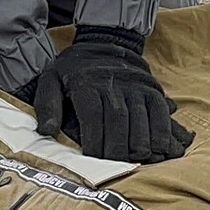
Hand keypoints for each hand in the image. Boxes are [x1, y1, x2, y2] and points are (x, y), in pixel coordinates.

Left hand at [33, 25, 193, 162]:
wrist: (102, 43)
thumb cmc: (72, 70)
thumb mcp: (50, 81)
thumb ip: (47, 107)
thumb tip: (47, 132)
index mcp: (85, 81)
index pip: (92, 114)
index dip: (94, 139)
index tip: (93, 159)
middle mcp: (112, 81)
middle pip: (117, 117)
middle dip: (118, 146)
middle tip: (116, 166)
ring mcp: (134, 83)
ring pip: (140, 115)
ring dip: (141, 141)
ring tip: (137, 159)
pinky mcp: (150, 86)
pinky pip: (159, 108)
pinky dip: (162, 129)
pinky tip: (159, 147)